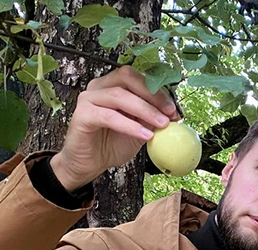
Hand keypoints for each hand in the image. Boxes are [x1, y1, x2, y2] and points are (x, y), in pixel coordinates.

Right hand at [50, 66, 180, 190]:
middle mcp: (99, 87)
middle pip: (127, 78)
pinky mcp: (82, 115)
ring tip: (162, 124)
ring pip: (119, 95)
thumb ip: (152, 119)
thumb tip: (173, 113)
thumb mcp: (139, 130)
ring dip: (145, 110)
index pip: (137, 78)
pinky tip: (145, 135)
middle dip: (152, 94)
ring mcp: (89, 99)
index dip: (158, 90)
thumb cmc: (112, 144)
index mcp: (113, 85)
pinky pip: (109, 116)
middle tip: (169, 112)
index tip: (174, 109)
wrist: (90, 164)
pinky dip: (129, 125)